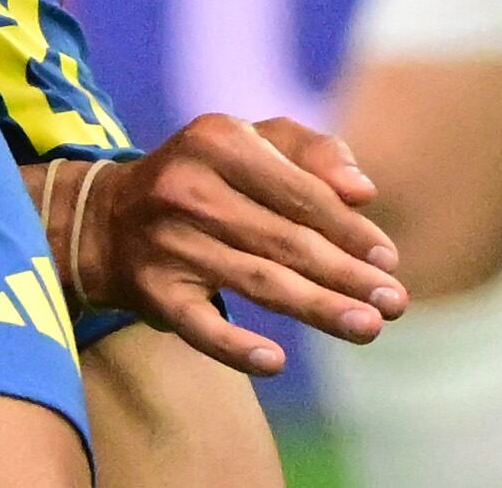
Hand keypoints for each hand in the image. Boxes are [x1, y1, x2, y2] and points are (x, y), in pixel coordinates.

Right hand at [49, 116, 405, 375]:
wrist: (107, 220)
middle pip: (285, 240)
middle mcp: (190, 186)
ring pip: (256, 281)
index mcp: (220, 139)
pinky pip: (198, 325)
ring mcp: (168, 241)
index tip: (388, 260)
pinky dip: (234, 346)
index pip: (300, 191)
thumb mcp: (249, 144)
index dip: (349, 228)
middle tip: (393, 303)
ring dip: (318, 308)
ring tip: (367, 327)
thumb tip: (364, 192)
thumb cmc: (204, 178)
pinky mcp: (152, 290)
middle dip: (346, 274)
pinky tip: (275, 362)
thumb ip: (312, 153)